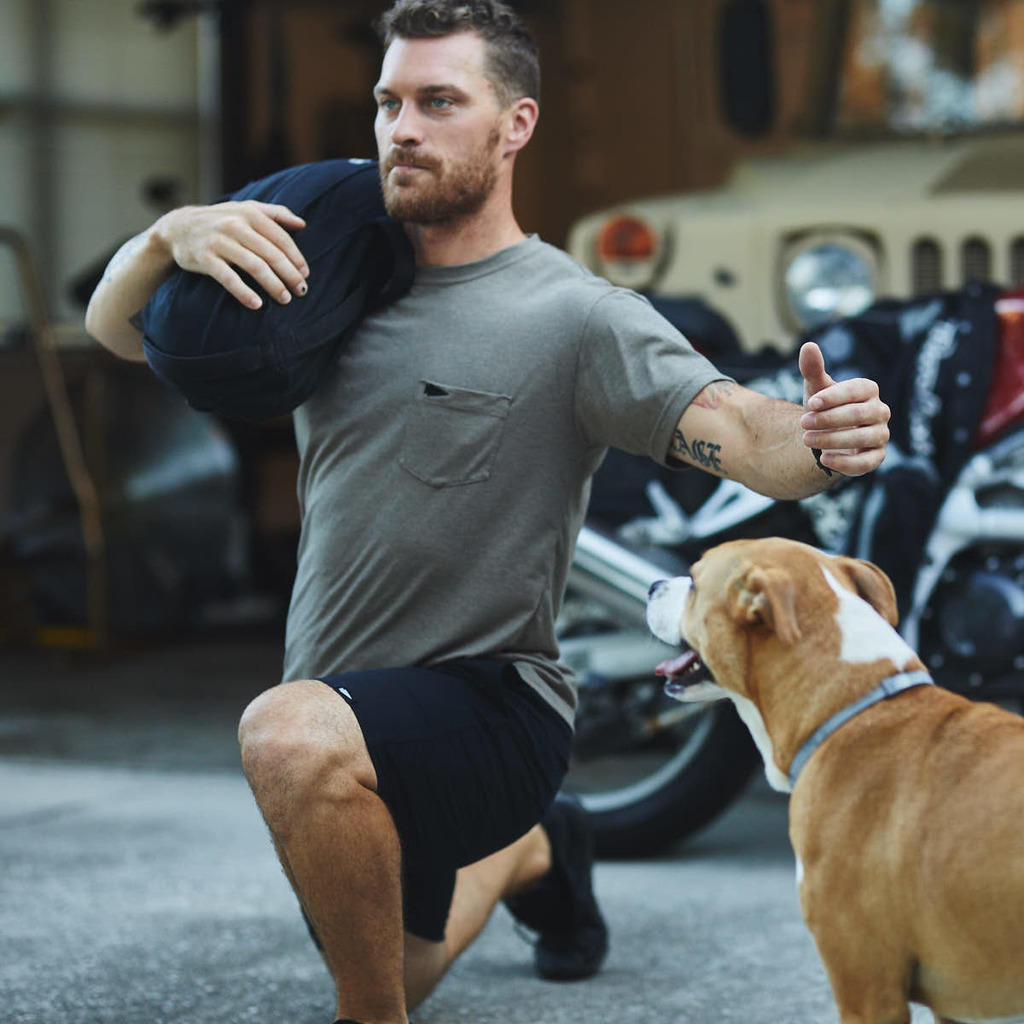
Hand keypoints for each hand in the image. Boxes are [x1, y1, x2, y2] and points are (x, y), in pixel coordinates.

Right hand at [154, 200, 309, 309]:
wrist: (177, 227)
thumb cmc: (220, 220)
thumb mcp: (245, 209)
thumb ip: (275, 213)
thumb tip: (302, 223)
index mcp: (250, 214)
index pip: (280, 238)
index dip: (296, 258)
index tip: (305, 275)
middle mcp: (235, 225)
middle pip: (271, 253)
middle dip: (290, 275)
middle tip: (301, 292)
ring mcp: (219, 241)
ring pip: (254, 265)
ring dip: (273, 285)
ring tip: (285, 299)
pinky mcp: (204, 258)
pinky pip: (228, 278)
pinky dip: (244, 292)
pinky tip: (257, 305)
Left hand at [798, 341, 889, 476]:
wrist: (824, 436)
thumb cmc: (822, 408)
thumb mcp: (815, 389)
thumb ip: (813, 369)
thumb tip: (808, 345)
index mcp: (867, 391)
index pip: (857, 390)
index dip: (834, 396)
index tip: (811, 403)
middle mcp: (879, 411)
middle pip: (859, 414)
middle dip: (829, 419)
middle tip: (803, 423)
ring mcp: (880, 435)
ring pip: (862, 438)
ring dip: (832, 439)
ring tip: (806, 440)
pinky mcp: (876, 457)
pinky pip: (867, 463)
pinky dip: (846, 463)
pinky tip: (824, 460)